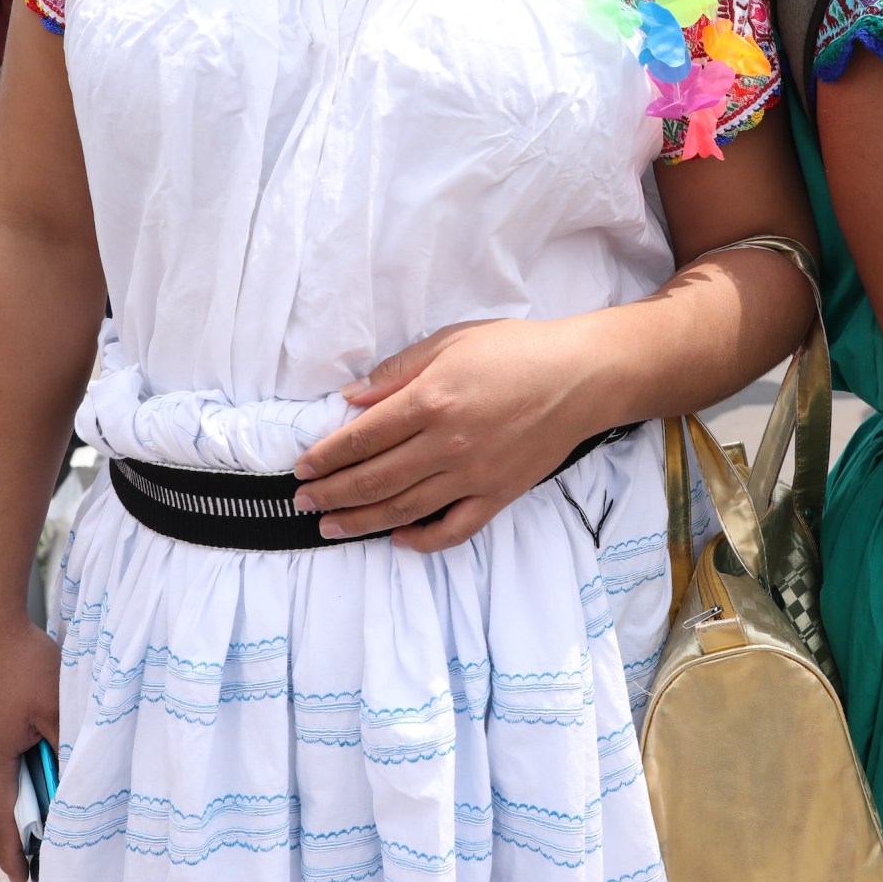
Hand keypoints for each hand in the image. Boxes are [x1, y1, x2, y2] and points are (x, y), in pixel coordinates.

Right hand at [0, 618, 59, 881]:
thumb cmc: (22, 663)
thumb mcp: (56, 706)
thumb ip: (65, 744)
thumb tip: (78, 775)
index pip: (0, 822)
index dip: (12, 854)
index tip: (22, 879)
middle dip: (13, 820)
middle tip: (42, 830)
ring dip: (9, 788)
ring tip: (39, 781)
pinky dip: (4, 764)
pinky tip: (27, 744)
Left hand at [293, 317, 605, 550]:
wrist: (581, 377)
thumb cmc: (516, 350)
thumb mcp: (451, 342)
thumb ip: (398, 371)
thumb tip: (352, 398)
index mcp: (431, 400)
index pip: (362, 437)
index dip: (326, 456)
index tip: (302, 466)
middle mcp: (446, 444)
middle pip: (374, 478)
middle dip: (332, 492)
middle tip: (302, 501)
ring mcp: (473, 475)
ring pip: (404, 508)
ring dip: (360, 521)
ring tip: (330, 527)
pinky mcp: (498, 494)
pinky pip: (454, 529)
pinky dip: (422, 539)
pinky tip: (398, 538)